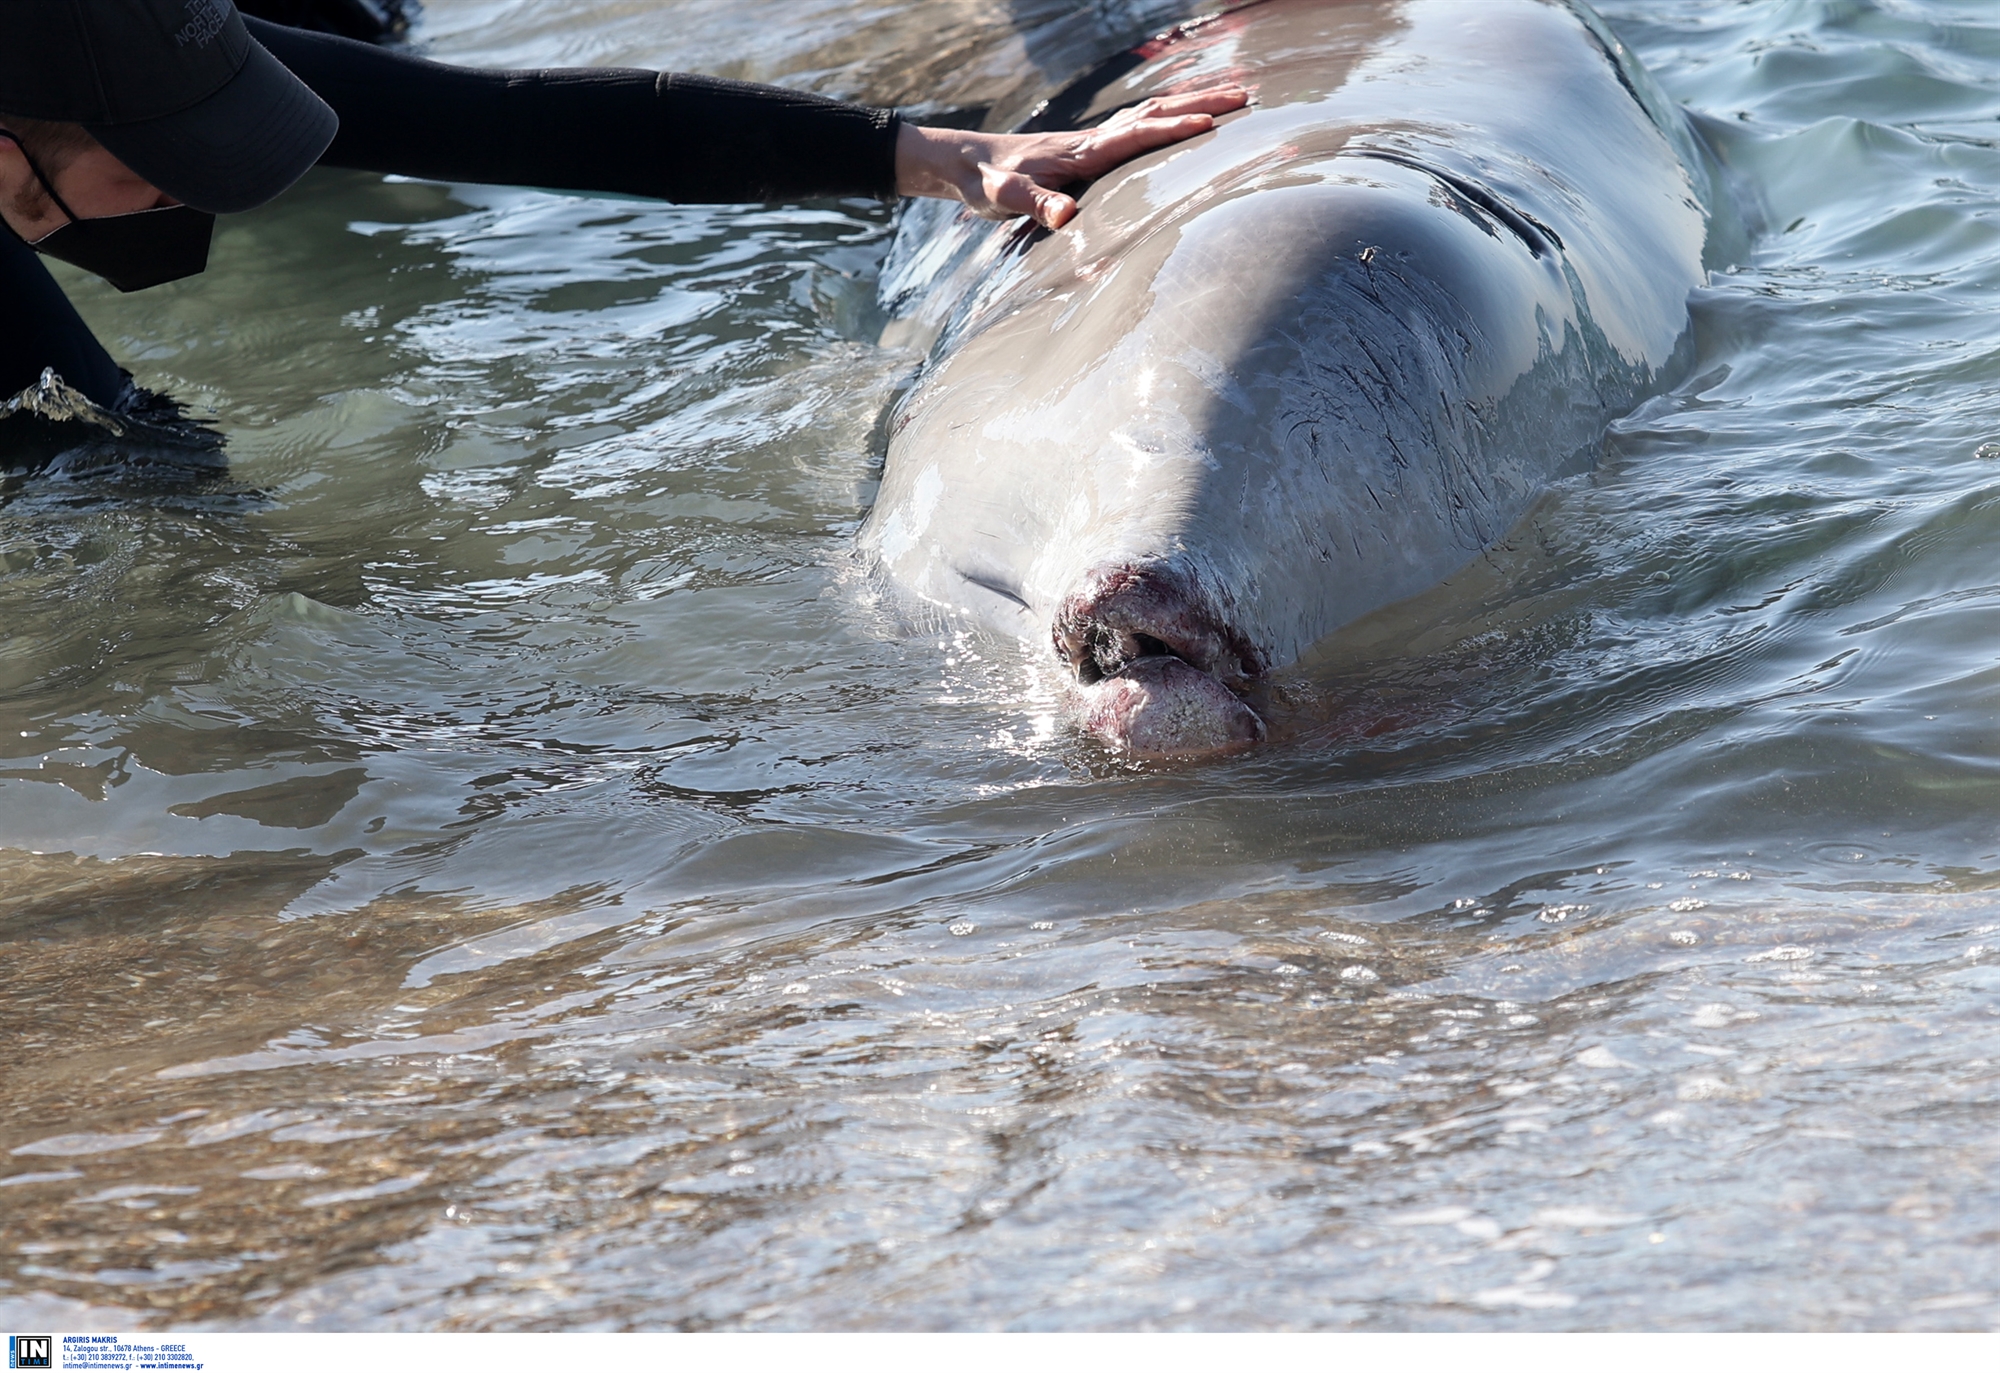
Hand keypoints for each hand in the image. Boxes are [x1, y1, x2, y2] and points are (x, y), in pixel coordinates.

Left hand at [894, 86, 1249, 229]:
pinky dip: (1167, 116)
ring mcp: (1092, 142)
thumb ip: (1033, 206)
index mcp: (1081, 153)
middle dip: (1201, 103)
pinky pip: (1138, 126)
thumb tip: (1064, 218)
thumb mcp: (1002, 199)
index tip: (1213, 121)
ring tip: (1232, 98)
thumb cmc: (982, 183)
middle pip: (1155, 114)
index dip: (1174, 130)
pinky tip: (1180, 118)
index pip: (1137, 136)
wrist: (961, 162)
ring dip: (1191, 104)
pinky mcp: (1088, 149)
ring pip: (1150, 114)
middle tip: (1247, 96)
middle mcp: (1092, 141)